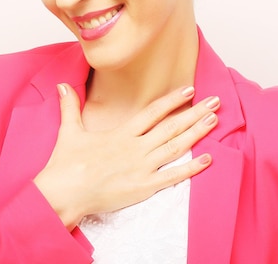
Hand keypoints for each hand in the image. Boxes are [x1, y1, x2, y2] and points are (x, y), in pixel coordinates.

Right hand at [33, 83, 219, 228]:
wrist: (64, 192)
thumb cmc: (66, 164)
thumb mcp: (70, 131)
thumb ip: (70, 106)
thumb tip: (62, 85)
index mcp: (121, 133)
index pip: (153, 112)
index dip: (172, 100)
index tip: (189, 89)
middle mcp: (135, 147)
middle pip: (171, 126)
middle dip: (194, 112)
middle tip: (215, 102)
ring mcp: (141, 167)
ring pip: (175, 147)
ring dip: (196, 133)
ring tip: (214, 120)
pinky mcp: (143, 187)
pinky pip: (172, 176)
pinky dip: (191, 167)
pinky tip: (207, 159)